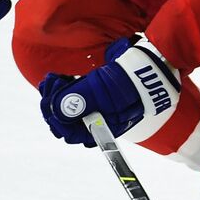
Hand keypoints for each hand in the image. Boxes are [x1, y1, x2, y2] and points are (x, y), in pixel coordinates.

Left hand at [38, 36, 181, 146]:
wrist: (152, 65)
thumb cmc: (128, 80)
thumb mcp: (101, 90)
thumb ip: (77, 100)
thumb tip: (53, 110)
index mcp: (104, 128)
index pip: (71, 133)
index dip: (56, 119)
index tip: (48, 101)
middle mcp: (101, 122)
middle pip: (68, 122)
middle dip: (53, 105)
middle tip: (49, 85)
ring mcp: (101, 109)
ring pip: (71, 109)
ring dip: (57, 96)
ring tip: (53, 79)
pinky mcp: (101, 96)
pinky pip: (78, 98)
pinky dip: (67, 89)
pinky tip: (61, 78)